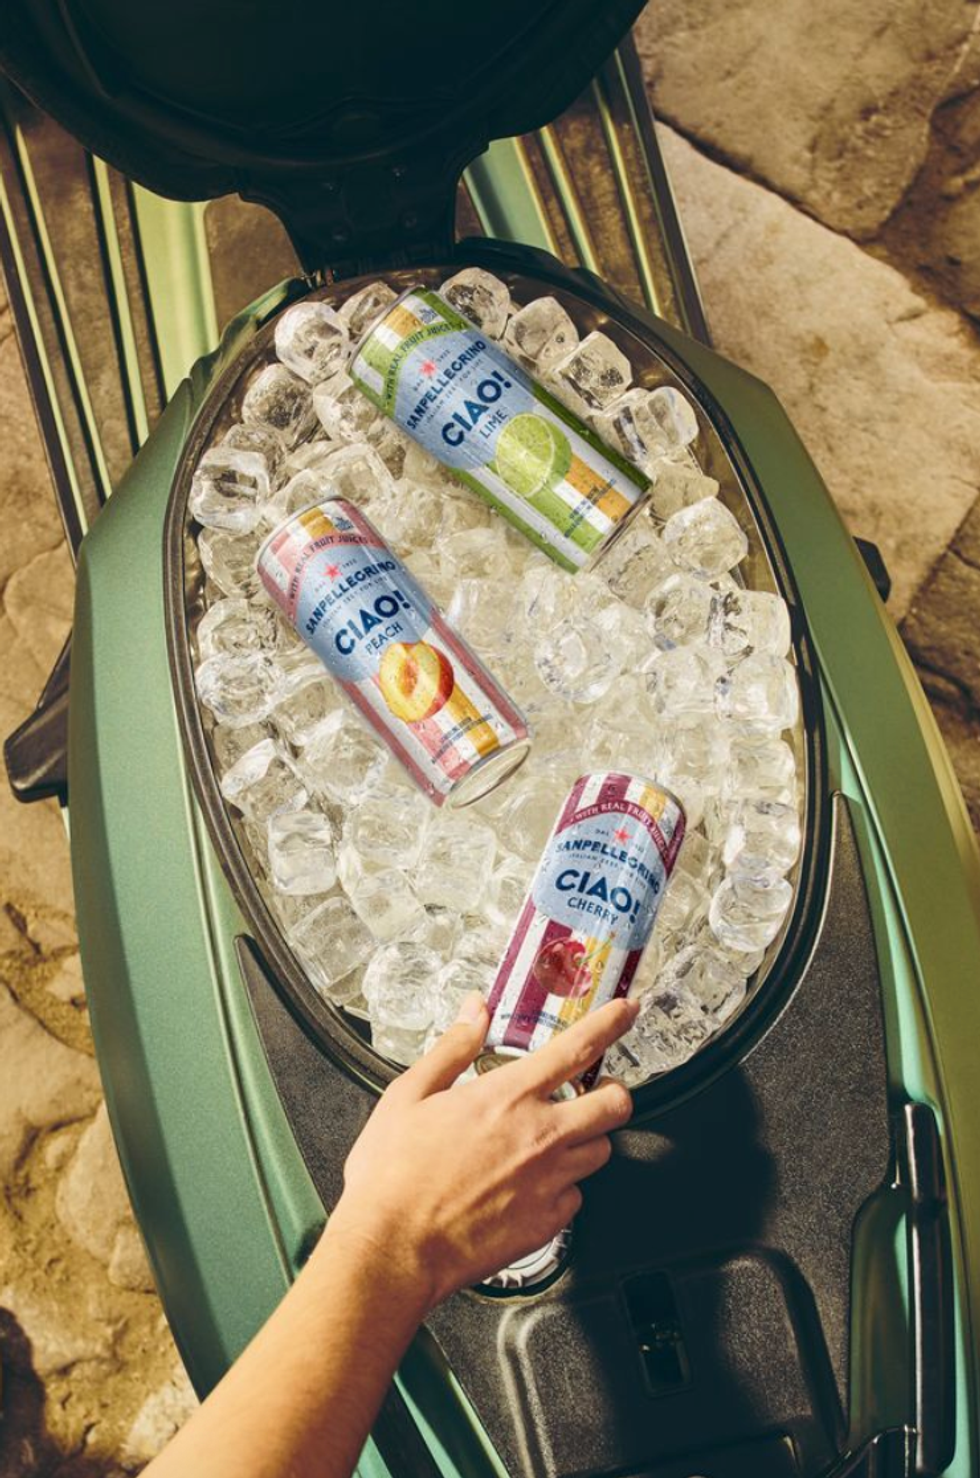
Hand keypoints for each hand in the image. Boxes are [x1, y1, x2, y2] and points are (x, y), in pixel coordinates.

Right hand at [324, 993, 637, 1310]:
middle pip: (615, 1105)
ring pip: (601, 1151)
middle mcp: (540, 1136)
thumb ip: (452, 1048)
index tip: (625, 1011)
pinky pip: (576, 1197)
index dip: (610, 1023)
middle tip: (597, 1092)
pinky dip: (563, 1187)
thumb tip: (474, 1011)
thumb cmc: (394, 1176)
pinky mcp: (548, 1223)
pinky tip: (533, 1186)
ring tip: (556, 1141)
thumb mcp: (410, 1093)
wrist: (393, 1248)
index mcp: (508, 1097)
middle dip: (614, 1092)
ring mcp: (549, 1182)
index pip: (578, 1047)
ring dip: (587, 1140)